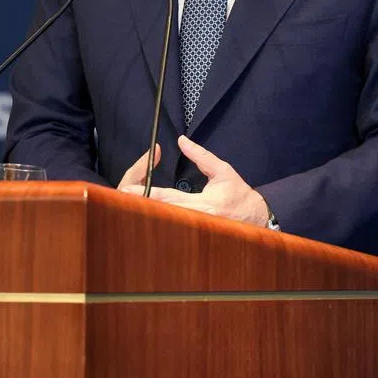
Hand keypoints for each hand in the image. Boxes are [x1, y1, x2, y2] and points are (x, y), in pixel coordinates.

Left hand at [124, 135, 268, 226]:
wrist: (257, 217)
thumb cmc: (240, 194)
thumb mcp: (223, 170)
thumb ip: (201, 156)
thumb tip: (182, 141)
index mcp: (206, 203)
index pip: (170, 196)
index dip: (147, 193)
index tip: (128, 190)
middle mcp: (200, 219)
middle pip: (163, 213)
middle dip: (141, 206)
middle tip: (119, 200)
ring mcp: (198, 230)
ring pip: (167, 223)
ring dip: (147, 216)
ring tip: (126, 209)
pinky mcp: (197, 236)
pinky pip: (175, 229)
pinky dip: (160, 224)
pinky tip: (145, 220)